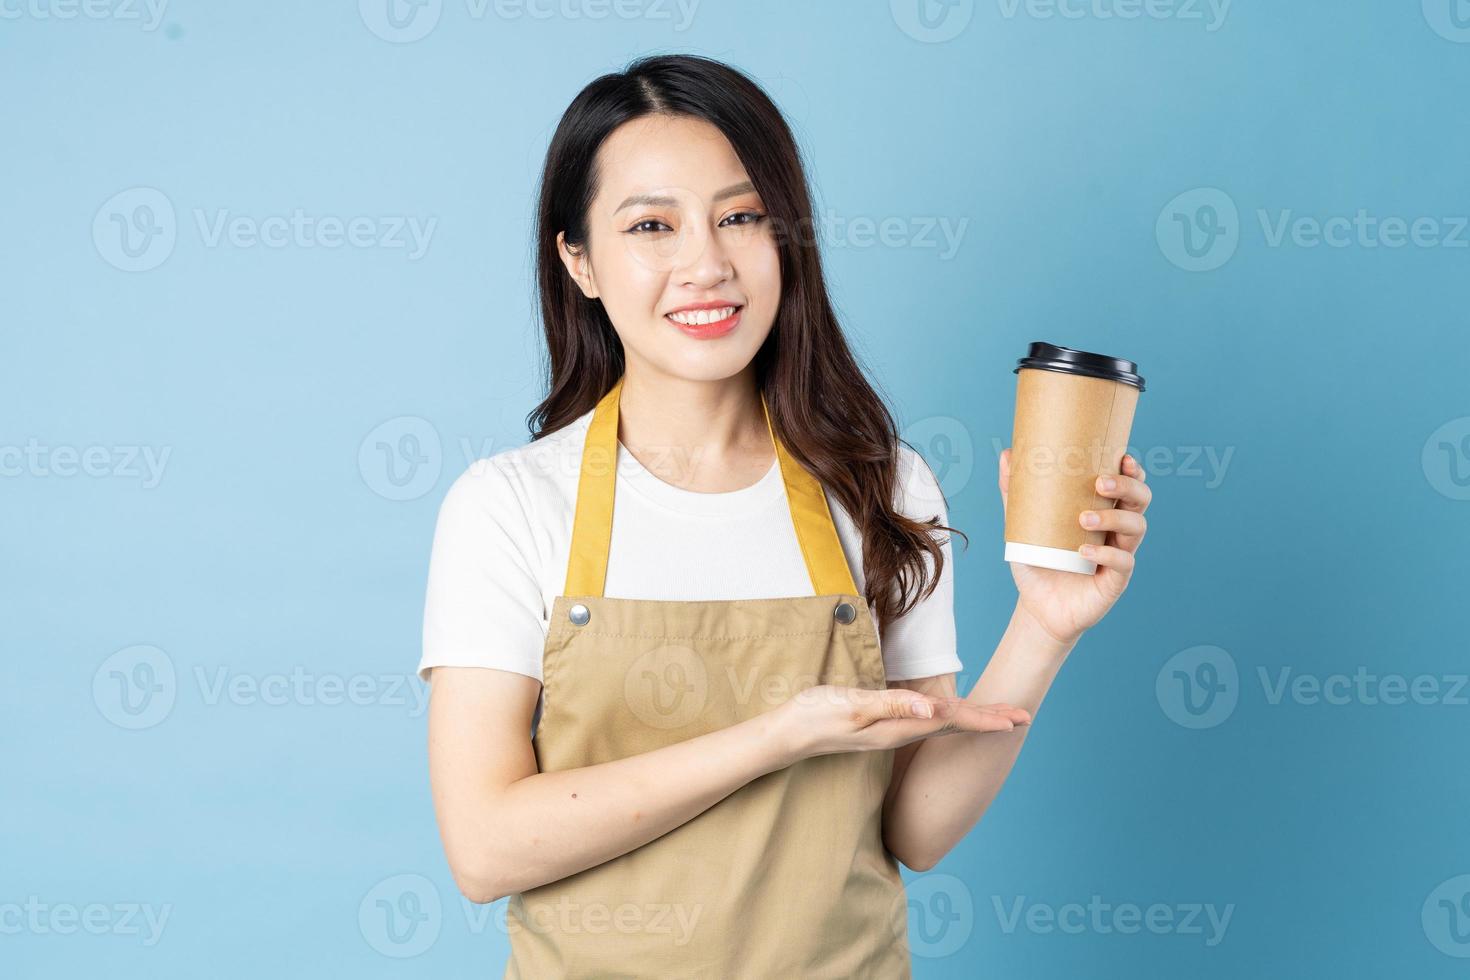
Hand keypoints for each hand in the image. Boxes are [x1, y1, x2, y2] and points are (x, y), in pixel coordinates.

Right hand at [771, 685, 1030, 762]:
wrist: (789, 733)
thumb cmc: (817, 715)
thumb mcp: (853, 706)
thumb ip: (892, 705)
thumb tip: (933, 710)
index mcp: (901, 727)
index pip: (954, 721)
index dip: (987, 719)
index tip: (1019, 718)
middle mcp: (902, 732)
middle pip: (956, 727)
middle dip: (990, 721)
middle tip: (1024, 716)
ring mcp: (893, 732)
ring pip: (944, 726)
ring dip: (974, 720)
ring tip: (1000, 718)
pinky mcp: (883, 726)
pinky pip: (927, 724)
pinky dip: (949, 719)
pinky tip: (951, 717)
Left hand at [998, 449, 1151, 645]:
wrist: (1038, 606)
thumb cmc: (1038, 561)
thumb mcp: (1023, 525)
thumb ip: (1015, 492)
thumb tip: (1007, 455)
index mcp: (1103, 511)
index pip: (1128, 485)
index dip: (1131, 471)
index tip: (1122, 457)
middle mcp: (1117, 531)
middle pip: (1140, 500)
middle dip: (1126, 487)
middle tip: (1099, 484)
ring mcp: (1119, 554)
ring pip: (1136, 528)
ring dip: (1113, 518)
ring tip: (1084, 519)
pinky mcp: (1115, 581)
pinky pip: (1123, 562)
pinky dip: (1106, 553)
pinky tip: (1084, 551)